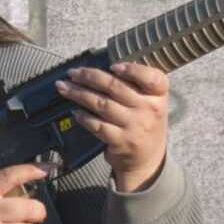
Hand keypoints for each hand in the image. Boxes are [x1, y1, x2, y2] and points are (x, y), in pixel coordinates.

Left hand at [56, 62, 170, 192]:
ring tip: (64, 87)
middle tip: (73, 73)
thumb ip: (133, 85)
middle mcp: (150, 109)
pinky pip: (97, 125)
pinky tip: (74, 110)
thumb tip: (98, 69)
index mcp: (159, 95)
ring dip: (79, 94)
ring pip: (102, 104)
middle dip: (90, 77)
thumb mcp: (149, 102)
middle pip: (116, 87)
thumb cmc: (144, 122)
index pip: (152, 77)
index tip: (112, 66)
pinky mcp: (121, 141)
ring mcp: (135, 126)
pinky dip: (83, 116)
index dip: (132, 70)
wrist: (147, 158)